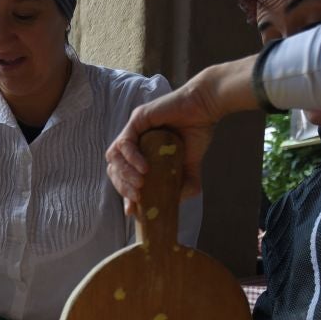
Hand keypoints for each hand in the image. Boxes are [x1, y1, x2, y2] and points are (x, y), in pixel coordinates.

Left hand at [105, 58, 255, 211]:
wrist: (206, 109)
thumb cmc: (197, 132)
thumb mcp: (189, 165)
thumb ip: (183, 183)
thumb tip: (177, 202)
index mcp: (141, 152)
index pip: (123, 175)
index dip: (124, 193)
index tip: (132, 209)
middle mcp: (134, 141)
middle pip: (114, 168)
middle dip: (122, 186)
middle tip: (138, 197)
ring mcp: (133, 129)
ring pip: (113, 156)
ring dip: (125, 174)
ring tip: (141, 185)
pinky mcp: (137, 119)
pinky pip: (124, 142)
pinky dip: (131, 158)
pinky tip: (144, 168)